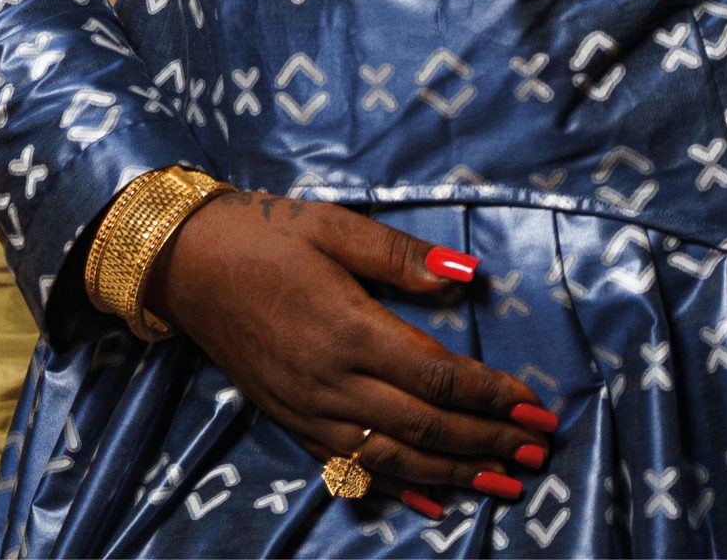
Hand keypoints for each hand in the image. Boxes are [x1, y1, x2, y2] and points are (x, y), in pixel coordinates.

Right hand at [147, 192, 556, 512]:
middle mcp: (331, 381)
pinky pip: (351, 468)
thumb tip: (469, 276)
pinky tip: (433, 501)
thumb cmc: (264, 233)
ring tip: (506, 485)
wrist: (186, 265)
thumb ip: (401, 255)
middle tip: (541, 452)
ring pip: (394, 458)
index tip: (537, 406)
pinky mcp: (291, 422)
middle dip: (489, 443)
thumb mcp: (333, 225)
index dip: (492, 396)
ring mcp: (309, 410)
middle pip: (425, 426)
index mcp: (348, 328)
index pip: (438, 376)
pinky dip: (398, 488)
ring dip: (455, 475)